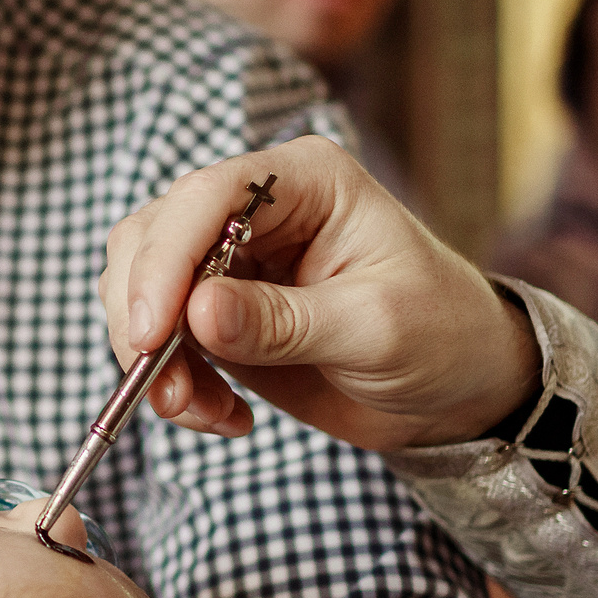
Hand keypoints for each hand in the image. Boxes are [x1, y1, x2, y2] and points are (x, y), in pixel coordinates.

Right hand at [98, 137, 538, 449]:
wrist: (458, 391)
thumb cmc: (442, 337)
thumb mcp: (374, 330)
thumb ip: (283, 322)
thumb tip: (196, 314)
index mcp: (305, 181)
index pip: (206, 195)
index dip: (166, 258)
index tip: (152, 331)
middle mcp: (258, 208)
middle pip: (153, 235)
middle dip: (144, 314)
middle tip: (164, 388)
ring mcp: (232, 260)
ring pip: (140, 286)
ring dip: (152, 357)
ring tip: (199, 411)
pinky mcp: (218, 313)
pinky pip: (161, 339)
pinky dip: (171, 382)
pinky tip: (222, 416)